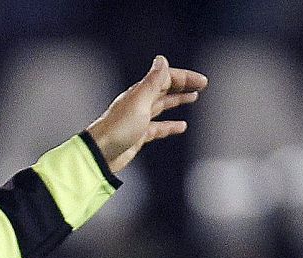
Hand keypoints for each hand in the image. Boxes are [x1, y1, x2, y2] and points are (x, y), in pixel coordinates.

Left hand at [85, 56, 207, 173]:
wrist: (101, 154)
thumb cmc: (118, 128)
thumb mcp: (140, 101)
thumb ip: (153, 81)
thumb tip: (161, 60)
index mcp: (140, 92)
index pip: (165, 78)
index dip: (184, 78)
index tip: (201, 81)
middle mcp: (140, 103)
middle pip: (165, 89)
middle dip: (183, 85)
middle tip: (201, 85)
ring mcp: (139, 120)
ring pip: (162, 106)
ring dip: (177, 100)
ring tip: (193, 98)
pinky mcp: (139, 135)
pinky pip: (158, 127)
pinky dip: (170, 125)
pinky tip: (181, 127)